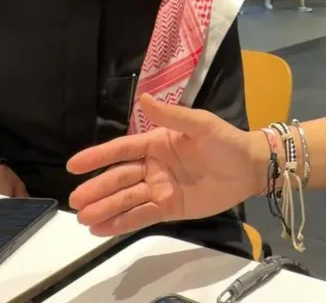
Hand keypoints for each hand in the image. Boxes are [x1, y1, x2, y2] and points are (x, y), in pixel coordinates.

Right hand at [66, 94, 267, 236]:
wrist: (251, 169)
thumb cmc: (226, 142)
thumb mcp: (201, 125)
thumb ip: (172, 115)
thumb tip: (144, 97)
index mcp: (157, 143)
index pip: (122, 150)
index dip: (98, 157)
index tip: (74, 165)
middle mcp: (153, 167)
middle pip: (119, 178)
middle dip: (97, 189)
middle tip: (74, 201)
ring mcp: (160, 189)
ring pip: (127, 200)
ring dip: (105, 209)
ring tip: (83, 218)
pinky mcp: (169, 209)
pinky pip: (141, 216)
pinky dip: (121, 223)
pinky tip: (101, 229)